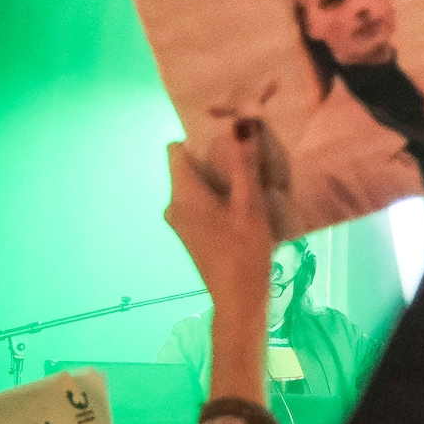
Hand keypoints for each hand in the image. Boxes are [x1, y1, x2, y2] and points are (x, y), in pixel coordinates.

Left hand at [165, 119, 279, 304]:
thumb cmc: (244, 251)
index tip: (226, 137)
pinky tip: (242, 205)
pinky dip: (217, 198)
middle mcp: (173, 204)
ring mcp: (180, 222)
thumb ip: (244, 164)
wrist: (239, 299)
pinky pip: (199, 204)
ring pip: (195, 187)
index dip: (198, 138)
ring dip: (218, 179)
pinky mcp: (191, 235)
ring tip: (248, 179)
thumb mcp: (249, 204)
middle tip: (245, 156)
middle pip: (187, 167)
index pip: (175, 150)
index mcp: (182, 193)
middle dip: (212, 158)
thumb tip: (241, 124)